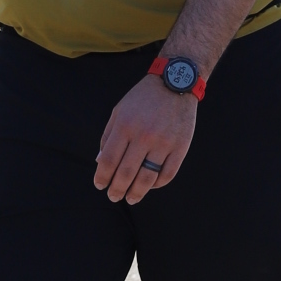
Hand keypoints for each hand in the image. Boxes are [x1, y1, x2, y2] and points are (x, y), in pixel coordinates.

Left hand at [94, 78, 195, 204]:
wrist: (175, 82)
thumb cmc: (143, 98)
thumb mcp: (119, 111)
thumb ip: (108, 136)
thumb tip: (100, 163)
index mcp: (125, 126)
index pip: (109, 160)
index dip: (102, 177)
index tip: (100, 186)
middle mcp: (144, 135)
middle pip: (126, 173)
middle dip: (117, 189)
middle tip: (114, 196)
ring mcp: (164, 142)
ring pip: (147, 179)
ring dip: (136, 193)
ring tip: (131, 198)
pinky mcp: (181, 147)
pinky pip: (167, 174)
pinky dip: (157, 185)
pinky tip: (149, 186)